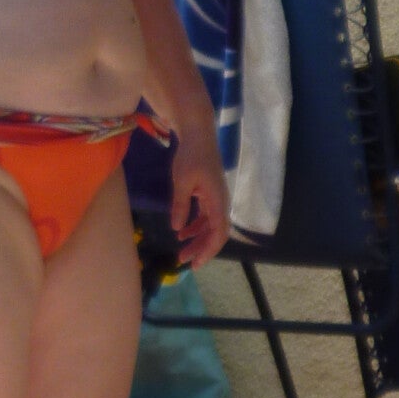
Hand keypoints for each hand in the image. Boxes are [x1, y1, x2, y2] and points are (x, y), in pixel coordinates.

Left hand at [169, 129, 229, 269]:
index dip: (209, 249)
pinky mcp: (208, 194)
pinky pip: (205, 216)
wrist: (198, 135)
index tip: (196, 262)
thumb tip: (177, 229)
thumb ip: (180, 205)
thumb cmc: (191, 156)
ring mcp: (215, 198)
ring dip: (197, 239)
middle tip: (184, 261)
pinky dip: (195, 226)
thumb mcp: (182, 181)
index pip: (219, 232)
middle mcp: (220, 202)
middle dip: (201, 248)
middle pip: (215, 233)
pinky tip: (182, 232)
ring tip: (181, 251)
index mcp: (217, 200)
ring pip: (210, 226)